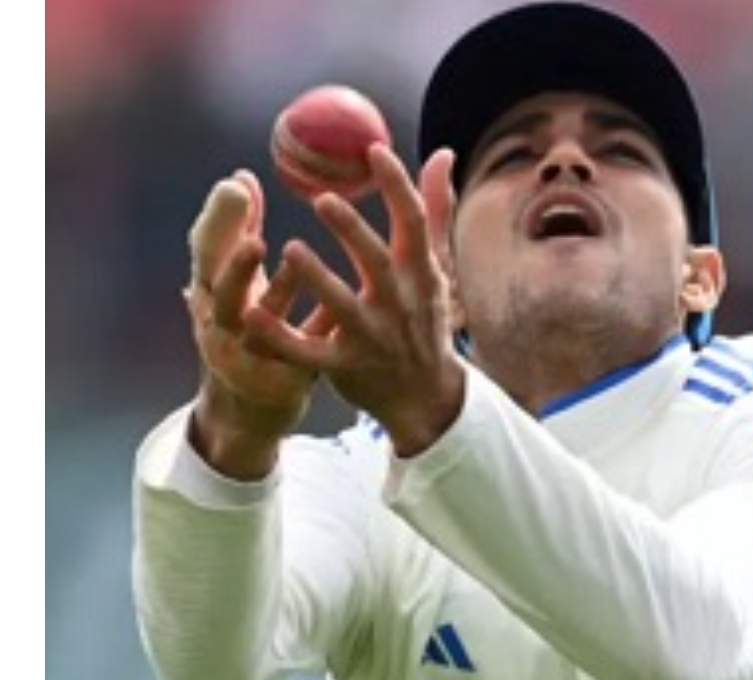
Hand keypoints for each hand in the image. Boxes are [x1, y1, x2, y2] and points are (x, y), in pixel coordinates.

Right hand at [184, 170, 330, 476]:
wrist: (245, 412)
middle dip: (233, 261)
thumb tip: (241, 178)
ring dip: (275, 292)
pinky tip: (332, 308)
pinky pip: (303, 353)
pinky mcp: (282, 381)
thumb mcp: (233, 288)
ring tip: (293, 259)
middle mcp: (222, 326)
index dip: (218, 221)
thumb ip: (238, 235)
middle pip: (221, 290)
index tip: (238, 184)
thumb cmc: (243, 332)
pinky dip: (316, 330)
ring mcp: (250, 357)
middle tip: (254, 232)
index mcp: (209, 295)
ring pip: (260, 326)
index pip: (205, 251)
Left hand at [242, 145, 466, 456]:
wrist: (426, 397)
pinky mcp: (344, 366)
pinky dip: (280, 338)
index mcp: (419, 274)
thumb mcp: (435, 271)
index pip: (414, 224)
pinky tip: (252, 316)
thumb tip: (442, 154)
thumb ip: (434, 213)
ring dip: (317, 279)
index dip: (397, 186)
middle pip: (377, 262)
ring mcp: (371, 338)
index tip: (373, 151)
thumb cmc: (424, 321)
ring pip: (342, 307)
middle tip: (323, 199)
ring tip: (290, 249)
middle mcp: (398, 303)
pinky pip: (308, 352)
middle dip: (353, 232)